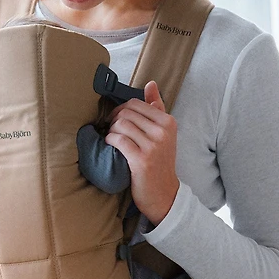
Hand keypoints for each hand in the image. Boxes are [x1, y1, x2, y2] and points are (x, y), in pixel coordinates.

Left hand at [105, 80, 179, 225]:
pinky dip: (110, 141)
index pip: (135, 104)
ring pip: (120, 124)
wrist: (165, 194)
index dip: (121, 110)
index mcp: (168, 122)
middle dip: (114, 120)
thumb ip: (157, 107)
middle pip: (126, 113)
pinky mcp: (141, 159)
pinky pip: (118, 140)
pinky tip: (111, 147)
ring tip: (112, 140)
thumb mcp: (164, 133)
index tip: (117, 120)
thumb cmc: (160, 162)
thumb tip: (150, 83)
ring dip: (111, 131)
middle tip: (112, 131)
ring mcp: (153, 146)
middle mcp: (163, 132)